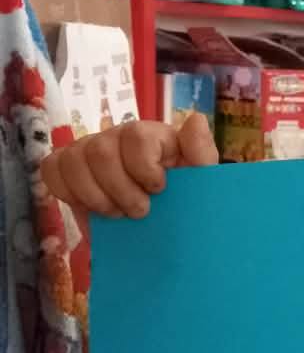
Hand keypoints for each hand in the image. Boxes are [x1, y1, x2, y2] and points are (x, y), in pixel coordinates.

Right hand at [40, 114, 216, 218]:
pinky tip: (90, 208)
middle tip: (139, 212)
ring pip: (74, 160)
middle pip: (101, 150)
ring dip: (95, 196)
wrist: (157, 232)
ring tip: (116, 213)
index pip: (137, 135)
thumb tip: (196, 120)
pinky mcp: (67, 168)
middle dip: (120, 190)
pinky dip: (68, 192)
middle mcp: (118, 136)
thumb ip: (201, 154)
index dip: (144, 167)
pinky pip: (52, 169)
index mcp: (152, 136)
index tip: (158, 190)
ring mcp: (89, 150)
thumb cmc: (182, 203)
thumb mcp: (200, 182)